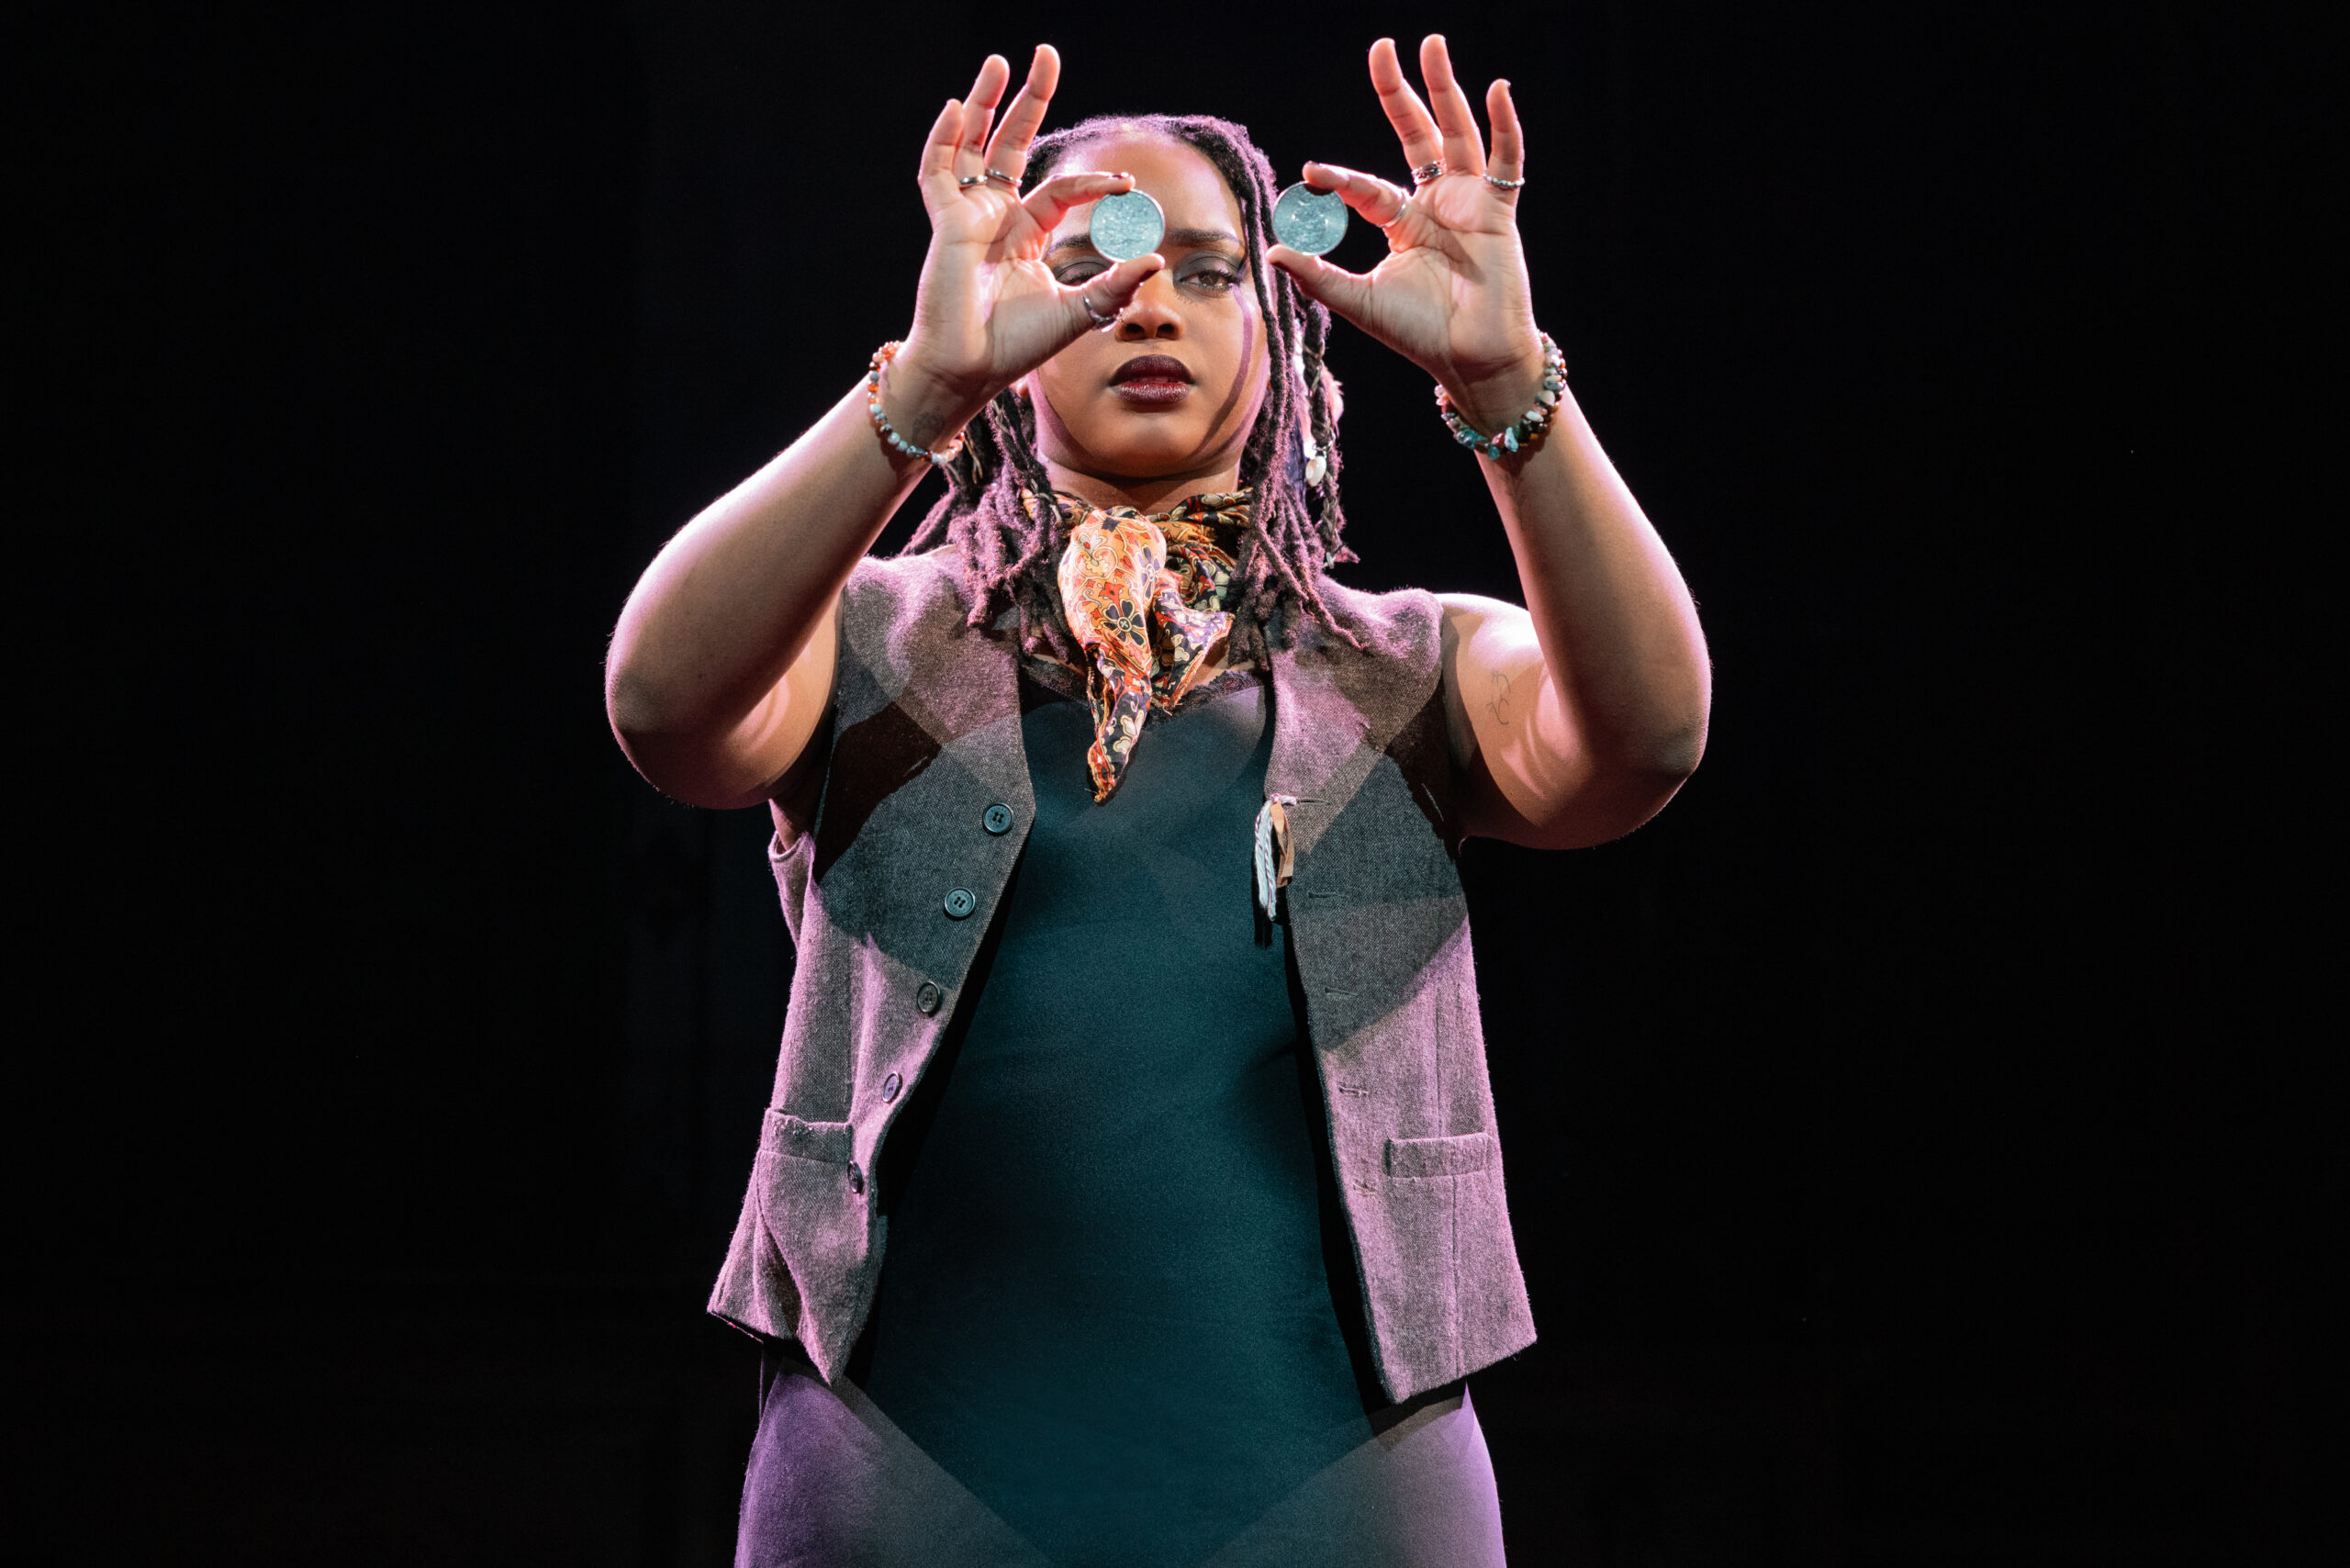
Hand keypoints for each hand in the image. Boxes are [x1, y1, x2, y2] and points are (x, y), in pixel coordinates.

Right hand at [890, 47, 1166, 446]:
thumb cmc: (1015, 348)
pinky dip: (943, 140)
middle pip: (1010, 144)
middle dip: (1028, 100)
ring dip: (983, 103)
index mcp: (1024, 235)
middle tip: (1045, 55)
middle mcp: (994, 218)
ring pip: (972, 146)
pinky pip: (937, 173)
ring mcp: (967, 217)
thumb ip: (1114, 286)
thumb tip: (1155, 259)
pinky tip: (954, 108)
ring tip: (999, 61)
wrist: (973, 370)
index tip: (1127, 185)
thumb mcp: (1078, 312)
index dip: (1093, 182)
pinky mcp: (947, 224)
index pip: (1060, 189)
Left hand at [1269, 36, 1544, 436]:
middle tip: (1382, 48)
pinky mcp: (1498, 213)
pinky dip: (1504, 126)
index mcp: (1404, 224)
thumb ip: (1318, 276)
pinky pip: (1504, 162)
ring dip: (1444, 89)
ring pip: (1455, 134)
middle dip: (1398, 92)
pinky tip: (1497, 90)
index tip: (1310, 172)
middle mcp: (1436, 205)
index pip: (1366, 186)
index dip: (1338, 176)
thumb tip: (1271, 253)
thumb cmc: (1420, 335)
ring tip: (1431, 45)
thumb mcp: (1358, 301)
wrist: (1469, 359)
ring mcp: (1469, 204)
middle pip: (1415, 135)